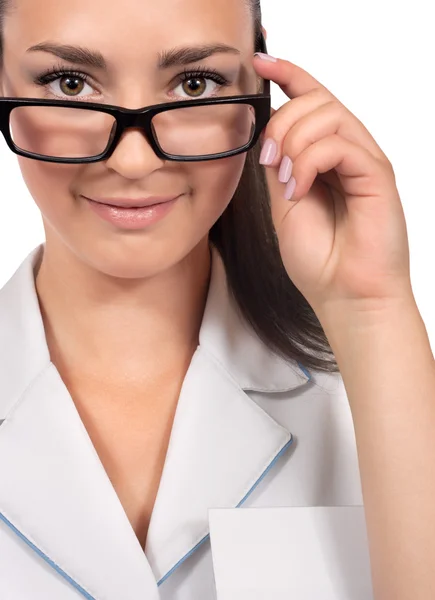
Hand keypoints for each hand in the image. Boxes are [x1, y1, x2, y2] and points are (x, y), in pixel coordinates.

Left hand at [253, 53, 412, 316]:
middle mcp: (348, 152)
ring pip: (327, 114)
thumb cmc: (320, 259)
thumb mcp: (283, 206)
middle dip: (281, 122)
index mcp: (325, 158)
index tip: (261, 62)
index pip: (312, 101)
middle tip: (269, 161)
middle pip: (315, 100)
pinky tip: (299, 189)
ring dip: (293, 143)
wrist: (345, 294)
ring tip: (285, 182)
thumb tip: (270, 139)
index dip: (289, 74)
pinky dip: (309, 162)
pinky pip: (339, 143)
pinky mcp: (377, 173)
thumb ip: (280, 168)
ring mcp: (364, 161)